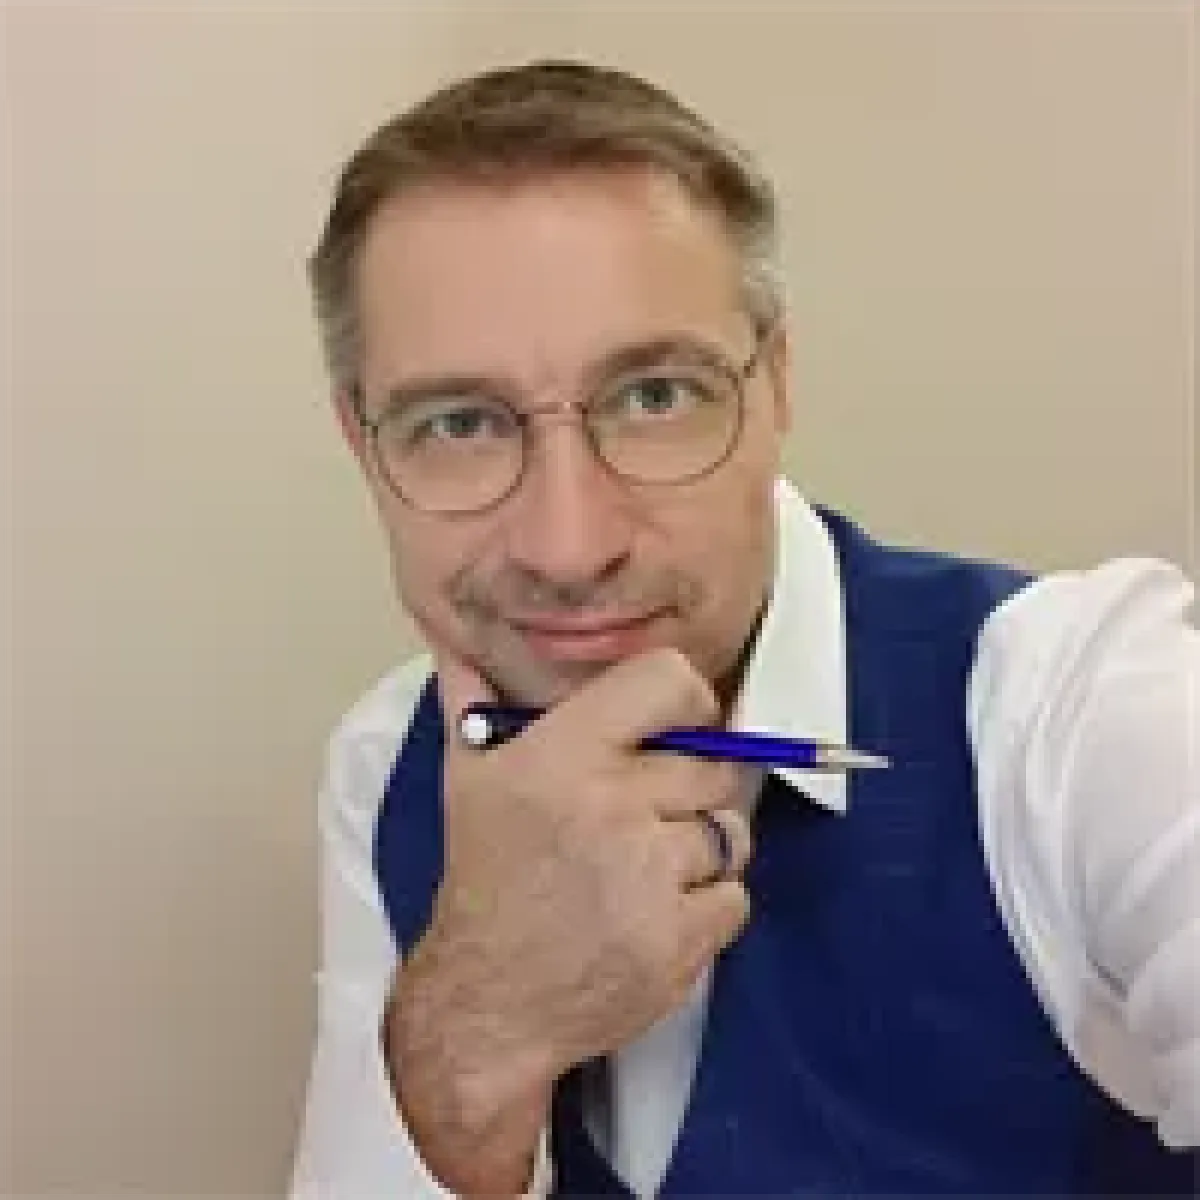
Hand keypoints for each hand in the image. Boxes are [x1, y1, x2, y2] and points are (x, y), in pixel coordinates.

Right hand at [386, 643, 752, 1194]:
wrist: (485, 1001)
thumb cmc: (485, 881)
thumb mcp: (469, 780)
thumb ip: (473, 701)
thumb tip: (455, 643)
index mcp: (562, 755)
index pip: (670, 681)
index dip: (688, 702)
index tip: (680, 726)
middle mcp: (609, 807)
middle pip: (714, 765)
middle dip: (690, 790)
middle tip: (648, 816)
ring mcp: (648, 877)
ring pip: (730, 833)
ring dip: (701, 851)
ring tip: (646, 870)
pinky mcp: (676, 940)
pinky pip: (735, 897)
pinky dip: (708, 907)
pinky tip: (655, 914)